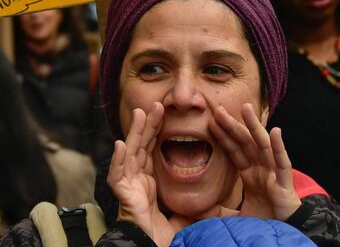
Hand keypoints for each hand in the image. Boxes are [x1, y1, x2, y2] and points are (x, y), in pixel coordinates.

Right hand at [108, 103, 185, 246]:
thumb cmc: (164, 238)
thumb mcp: (187, 218)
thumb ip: (199, 209)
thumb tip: (222, 205)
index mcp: (149, 183)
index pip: (151, 151)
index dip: (156, 133)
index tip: (164, 115)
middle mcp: (137, 181)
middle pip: (141, 146)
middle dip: (148, 125)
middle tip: (157, 105)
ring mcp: (128, 187)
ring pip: (130, 154)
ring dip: (133, 132)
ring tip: (139, 113)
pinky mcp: (122, 195)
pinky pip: (117, 175)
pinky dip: (117, 160)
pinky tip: (120, 144)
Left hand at [208, 100, 300, 221]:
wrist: (284, 236)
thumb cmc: (265, 223)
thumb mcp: (235, 217)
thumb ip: (218, 212)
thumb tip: (196, 211)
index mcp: (250, 175)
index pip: (235, 150)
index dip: (224, 136)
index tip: (210, 121)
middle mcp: (261, 170)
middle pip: (245, 143)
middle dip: (232, 125)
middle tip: (218, 109)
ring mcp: (273, 174)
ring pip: (262, 146)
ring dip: (254, 126)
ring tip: (246, 108)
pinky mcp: (284, 184)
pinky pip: (282, 163)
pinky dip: (279, 148)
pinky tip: (276, 132)